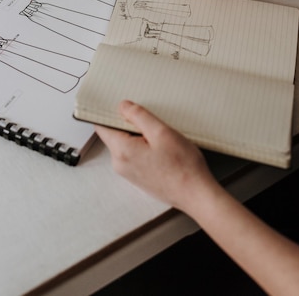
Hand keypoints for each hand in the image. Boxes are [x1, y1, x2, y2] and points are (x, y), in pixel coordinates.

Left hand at [95, 100, 215, 211]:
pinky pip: (134, 154)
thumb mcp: (161, 132)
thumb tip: (122, 106)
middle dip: (129, 123)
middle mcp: (120, 164)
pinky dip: (143, 146)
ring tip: (160, 135)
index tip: (121, 104)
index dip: (109, 112)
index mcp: (122, 151)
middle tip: (151, 119)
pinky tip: (162, 147)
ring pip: (126, 143)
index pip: (102, 126)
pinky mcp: (138, 176)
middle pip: (114, 134)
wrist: (196, 195)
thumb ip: (138, 116)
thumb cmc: (182, 165)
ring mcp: (128, 172)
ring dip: (139, 135)